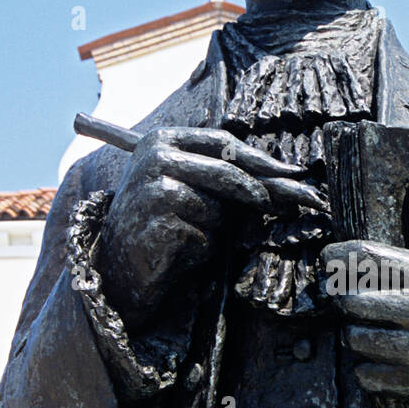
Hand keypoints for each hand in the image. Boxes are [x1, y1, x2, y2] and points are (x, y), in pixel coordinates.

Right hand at [97, 127, 320, 332]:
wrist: (117, 267)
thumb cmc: (159, 226)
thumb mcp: (189, 190)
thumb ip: (224, 179)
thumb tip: (284, 180)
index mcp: (163, 140)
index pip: (223, 142)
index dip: (259, 159)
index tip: (291, 172)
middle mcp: (156, 157)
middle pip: (227, 171)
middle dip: (260, 192)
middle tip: (288, 206)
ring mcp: (156, 187)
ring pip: (218, 208)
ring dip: (215, 229)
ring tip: (189, 235)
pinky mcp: (159, 220)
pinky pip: (205, 235)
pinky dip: (202, 248)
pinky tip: (179, 251)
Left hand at [319, 177, 408, 407]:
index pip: (364, 256)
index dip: (335, 257)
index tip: (328, 262)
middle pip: (350, 299)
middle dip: (345, 302)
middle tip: (352, 303)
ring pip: (354, 338)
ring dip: (356, 338)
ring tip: (372, 332)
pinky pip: (366, 374)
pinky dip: (368, 371)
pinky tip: (385, 361)